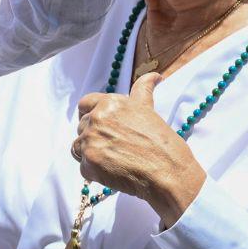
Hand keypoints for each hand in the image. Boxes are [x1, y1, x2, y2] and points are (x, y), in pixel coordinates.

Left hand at [74, 73, 204, 226]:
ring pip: (77, 147)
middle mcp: (96, 117)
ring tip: (115, 160)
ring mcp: (90, 139)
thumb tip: (155, 76)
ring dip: (91, 155)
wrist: (169, 172)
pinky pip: (83, 168)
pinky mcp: (89, 161)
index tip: (100, 126)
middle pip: (81, 127)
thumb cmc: (163, 143)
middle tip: (116, 148)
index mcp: (109, 102)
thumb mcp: (149, 110)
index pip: (84, 104)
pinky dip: (95, 173)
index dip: (89, 115)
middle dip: (94, 137)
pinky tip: (115, 172)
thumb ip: (142, 90)